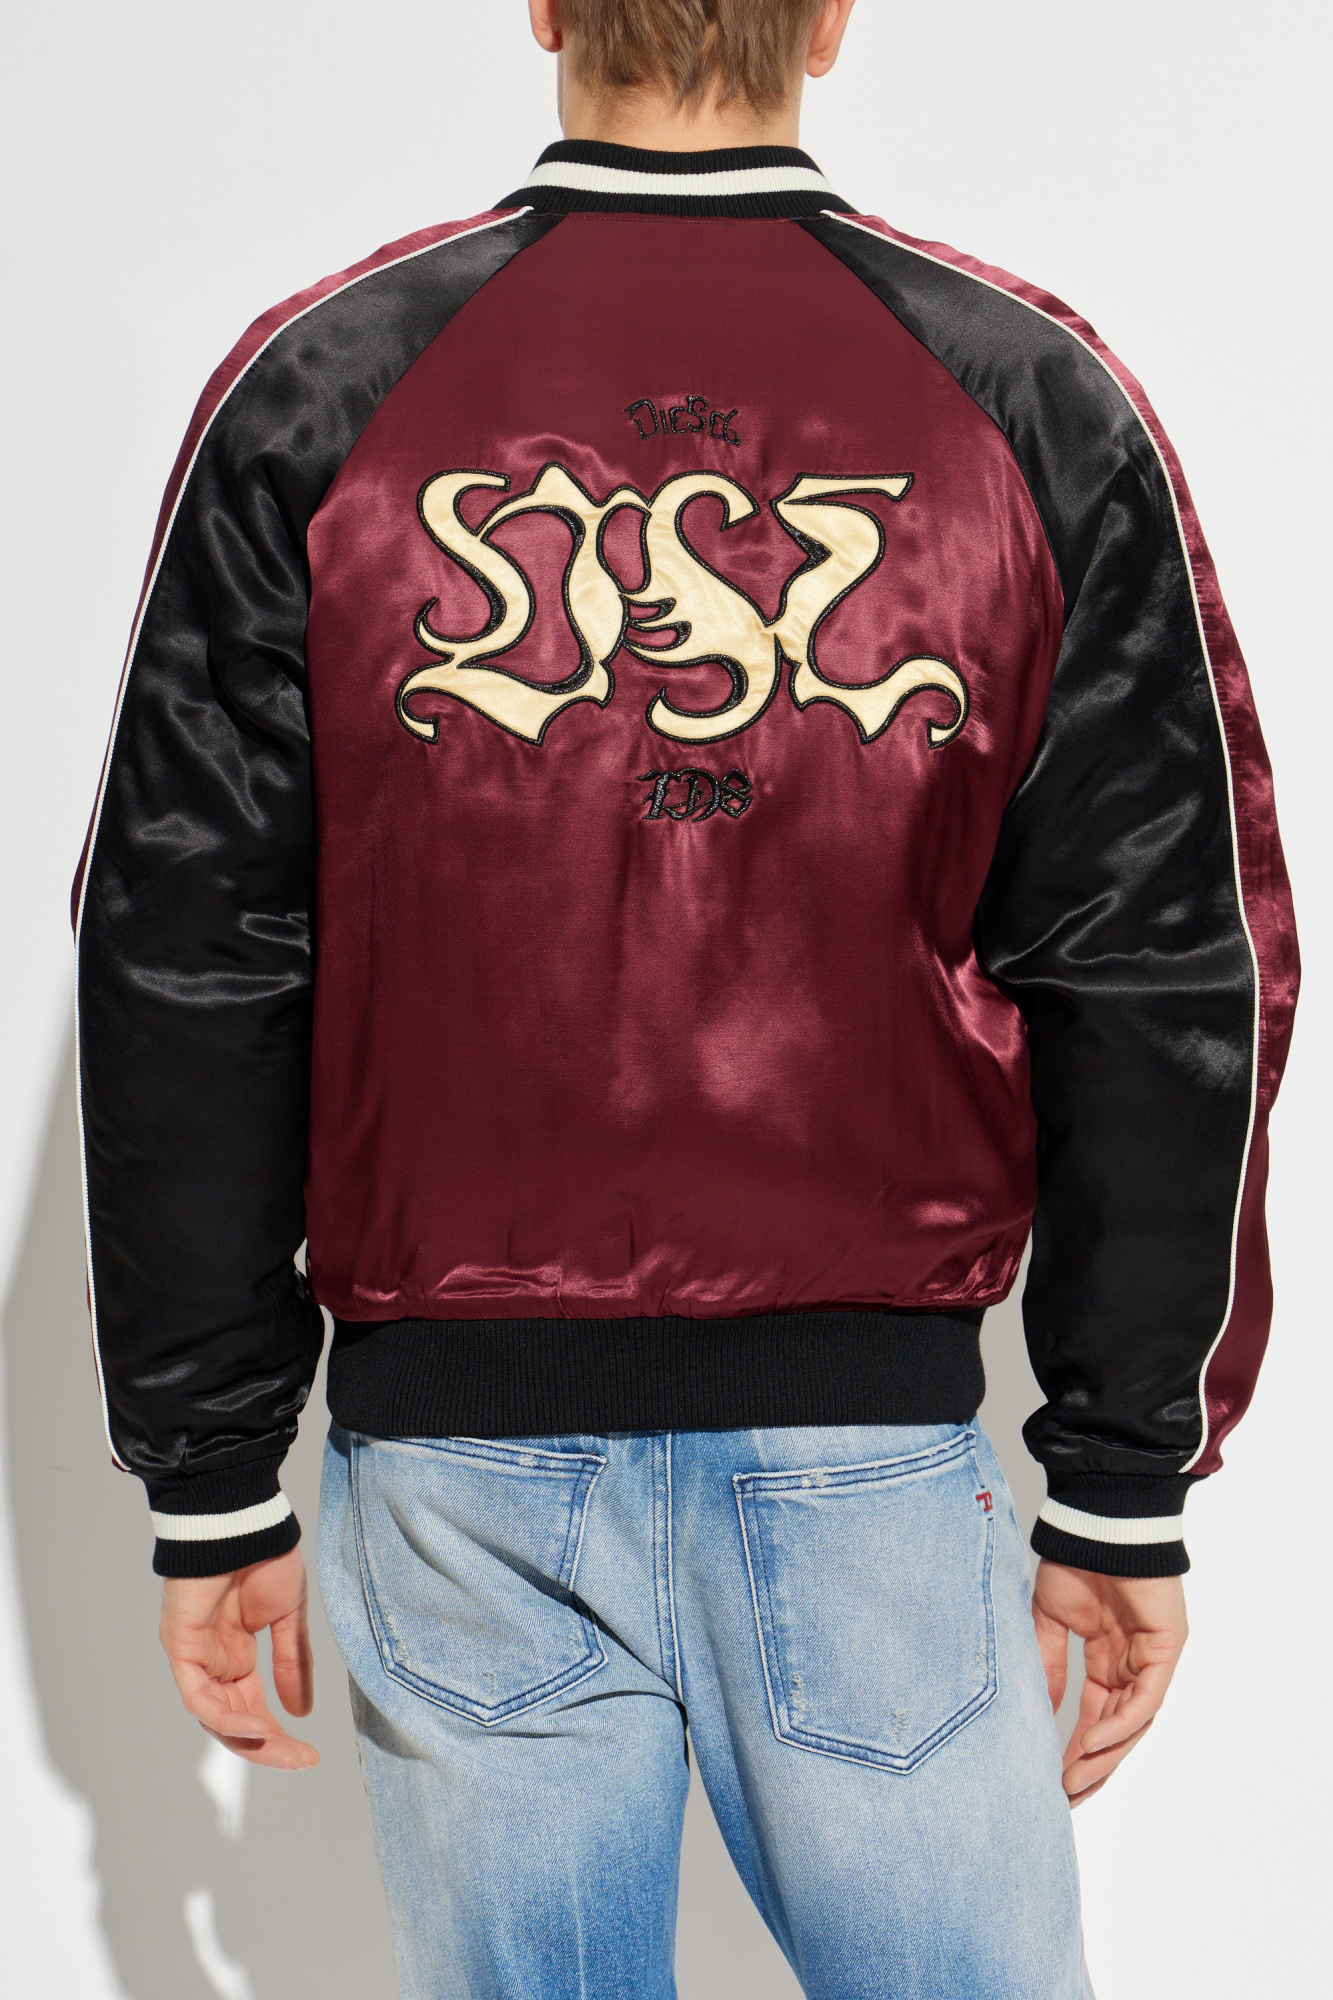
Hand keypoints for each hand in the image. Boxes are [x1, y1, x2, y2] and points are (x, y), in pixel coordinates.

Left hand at [160, 1545, 318, 1770]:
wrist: (242, 1521)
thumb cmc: (264, 1556)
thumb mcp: (288, 1617)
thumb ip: (293, 1663)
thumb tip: (302, 1711)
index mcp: (235, 1653)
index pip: (251, 1708)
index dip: (278, 1735)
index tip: (309, 1754)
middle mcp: (212, 1661)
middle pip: (233, 1720)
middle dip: (267, 1746)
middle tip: (300, 1760)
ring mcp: (194, 1656)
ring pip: (214, 1715)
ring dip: (248, 1738)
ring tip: (282, 1747)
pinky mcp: (181, 1647)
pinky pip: (198, 1696)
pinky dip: (226, 1716)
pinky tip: (258, 1725)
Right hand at [1031, 1560, 1186, 1806]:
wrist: (1099, 1521)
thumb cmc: (1075, 1560)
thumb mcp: (1049, 1620)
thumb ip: (1048, 1665)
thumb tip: (1037, 1712)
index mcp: (1108, 1659)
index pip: (1097, 1716)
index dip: (1076, 1749)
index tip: (1052, 1780)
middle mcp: (1133, 1664)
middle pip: (1119, 1730)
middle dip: (1093, 1766)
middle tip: (1066, 1796)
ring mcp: (1152, 1658)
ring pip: (1134, 1722)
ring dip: (1106, 1755)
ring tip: (1075, 1779)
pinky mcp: (1166, 1648)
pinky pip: (1146, 1698)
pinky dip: (1121, 1724)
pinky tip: (1094, 1743)